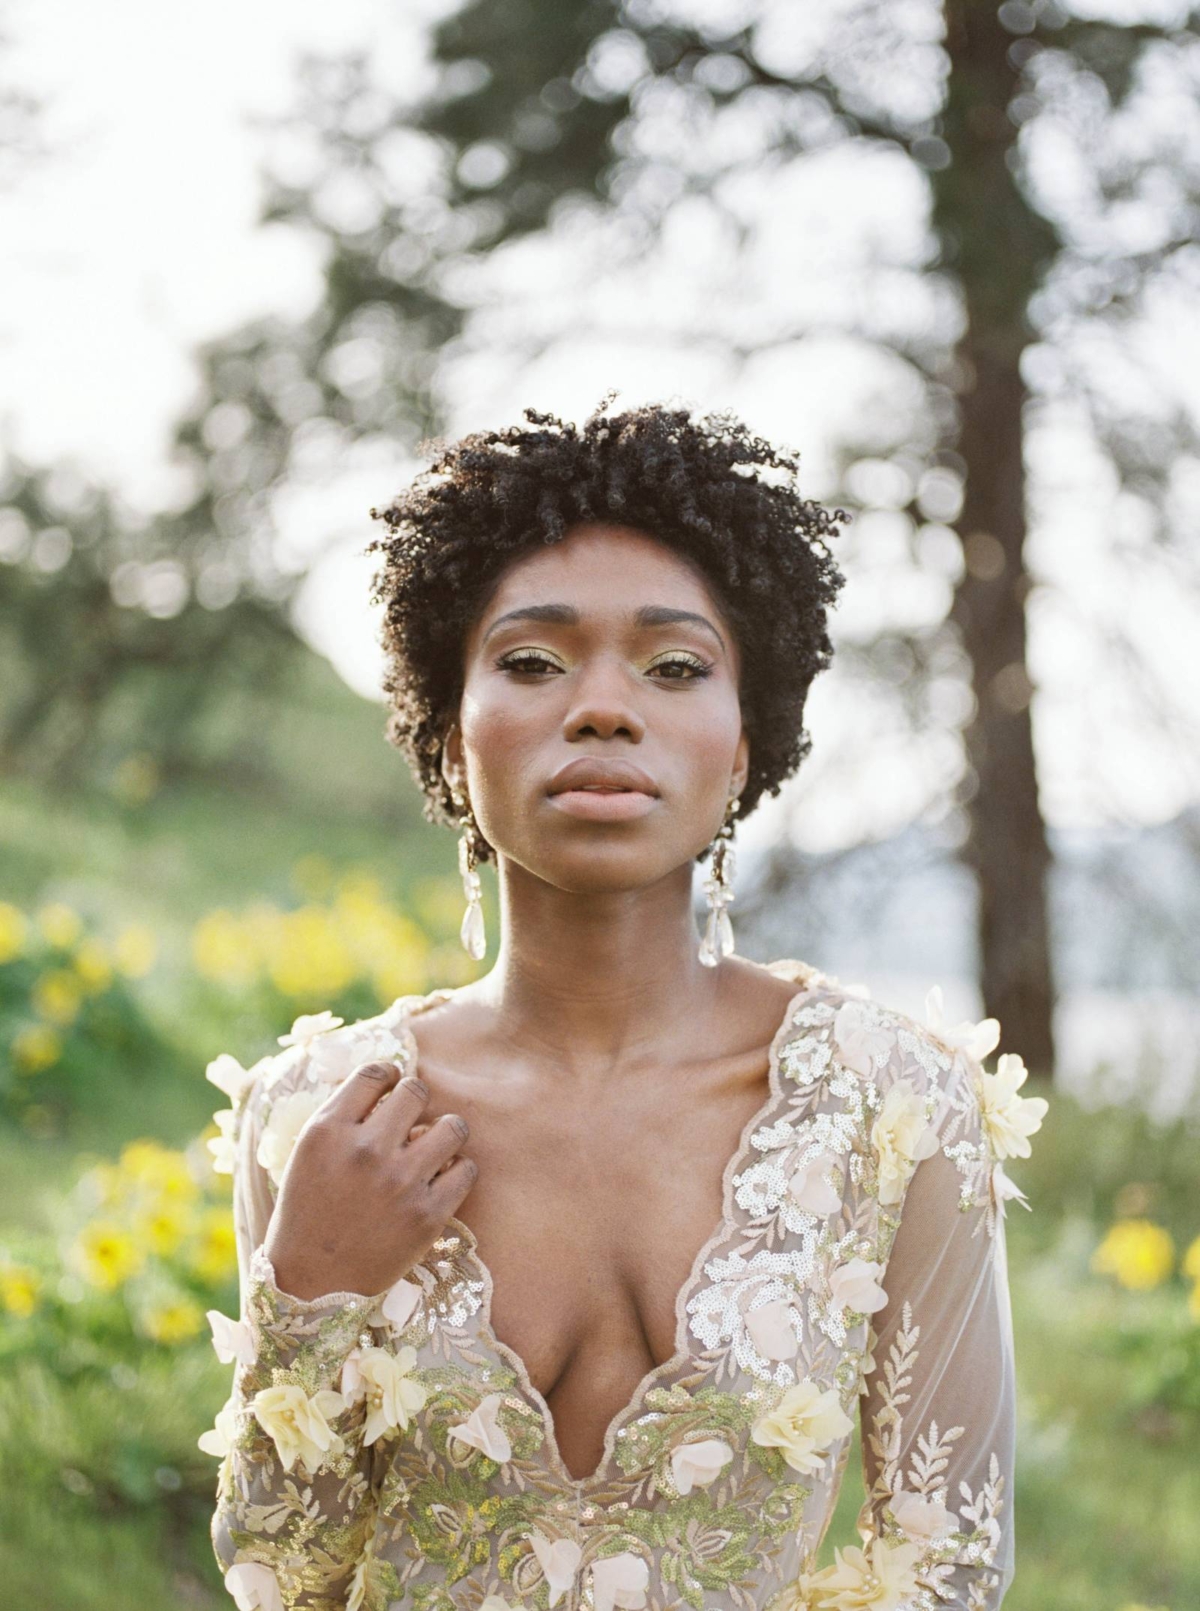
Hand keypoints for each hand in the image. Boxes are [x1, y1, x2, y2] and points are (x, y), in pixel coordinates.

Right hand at [262, 1060, 476, 1301]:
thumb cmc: (308, 1213)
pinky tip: (440, 1178)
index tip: (392, 1085)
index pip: (374, 1073)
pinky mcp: (428, 1215)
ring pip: (451, 1126)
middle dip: (416, 1100)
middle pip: (416, 1091)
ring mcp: (400, 1182)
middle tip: (410, 1120)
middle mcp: (366, 1150)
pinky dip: (457, 1171)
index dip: (389, 1074)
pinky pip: (467, 1169)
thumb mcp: (308, 1153)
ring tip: (431, 1147)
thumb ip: (344, 1115)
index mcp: (328, 1131)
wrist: (312, 1284)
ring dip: (444, 1133)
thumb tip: (389, 1082)